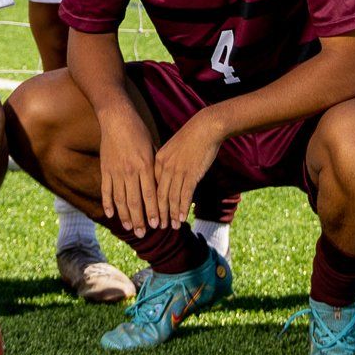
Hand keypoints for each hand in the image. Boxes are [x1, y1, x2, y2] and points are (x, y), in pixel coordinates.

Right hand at [96, 107, 160, 236]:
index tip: (157, 225)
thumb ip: (155, 167)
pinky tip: (110, 215)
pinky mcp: (105, 169)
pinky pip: (106, 190)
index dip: (153, 211)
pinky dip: (107, 203)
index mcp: (144, 165)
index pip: (150, 194)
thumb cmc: (139, 131)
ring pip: (120, 199)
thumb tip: (162, 185)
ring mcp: (115, 171)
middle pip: (134, 201)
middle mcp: (129, 171)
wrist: (116, 118)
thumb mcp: (152, 147)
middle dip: (140, 220)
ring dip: (125, 216)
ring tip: (130, 228)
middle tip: (143, 234)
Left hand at [151, 114, 223, 229]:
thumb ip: (166, 164)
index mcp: (157, 161)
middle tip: (158, 226)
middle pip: (158, 196)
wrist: (205, 127)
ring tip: (171, 226)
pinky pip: (184, 195)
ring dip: (171, 214)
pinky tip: (182, 218)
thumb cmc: (191, 138)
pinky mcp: (191, 174)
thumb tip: (166, 179)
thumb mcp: (172, 149)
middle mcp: (165, 167)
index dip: (150, 203)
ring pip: (171, 198)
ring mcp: (177, 171)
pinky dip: (182, 208)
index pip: (151, 187)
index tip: (150, 214)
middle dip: (158, 213)